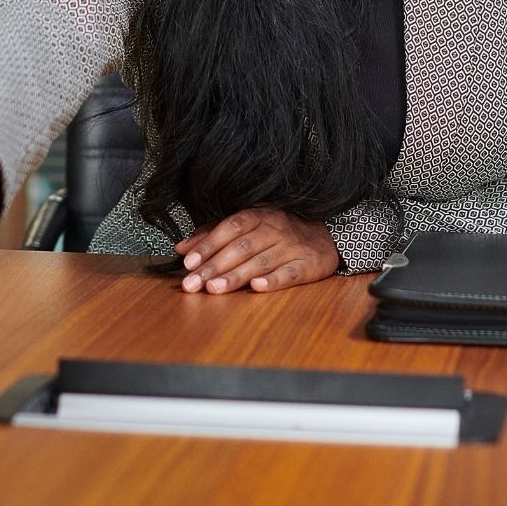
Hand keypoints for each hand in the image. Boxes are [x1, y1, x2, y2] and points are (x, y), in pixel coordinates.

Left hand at [175, 209, 341, 294]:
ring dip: (236, 276)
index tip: (189, 262)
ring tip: (214, 289)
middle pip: (241, 247)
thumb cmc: (278, 233)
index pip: (229, 228)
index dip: (208, 244)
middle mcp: (274, 229)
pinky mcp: (307, 265)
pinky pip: (289, 273)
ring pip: (260, 262)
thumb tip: (181, 248)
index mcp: (258, 216)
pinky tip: (256, 288)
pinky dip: (273, 280)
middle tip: (192, 283)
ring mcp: (291, 247)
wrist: (325, 236)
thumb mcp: (248, 227)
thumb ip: (214, 235)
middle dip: (214, 266)